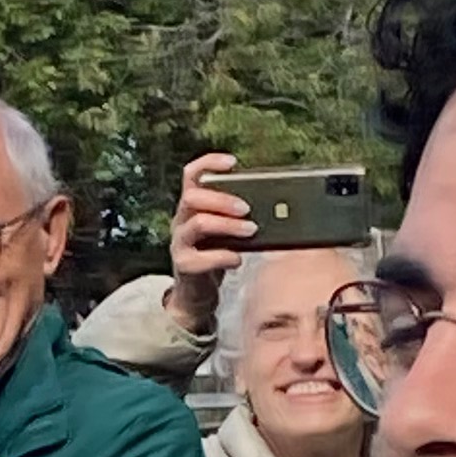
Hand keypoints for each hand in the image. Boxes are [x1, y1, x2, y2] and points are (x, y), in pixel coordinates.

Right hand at [168, 153, 257, 339]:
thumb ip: (238, 216)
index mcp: (192, 206)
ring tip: (251, 230)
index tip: (233, 163)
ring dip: (228, 224)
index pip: (192, 175)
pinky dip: (223, 256)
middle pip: (193, 196)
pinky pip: (201, 258)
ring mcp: (180, 242)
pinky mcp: (184, 265)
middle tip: (247, 208)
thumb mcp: (226, 230)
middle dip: (223, 199)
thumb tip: (275, 207)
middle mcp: (181, 220)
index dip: (209, 163)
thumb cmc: (216, 255)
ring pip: (198, 223)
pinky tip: (238, 259)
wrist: (197, 294)